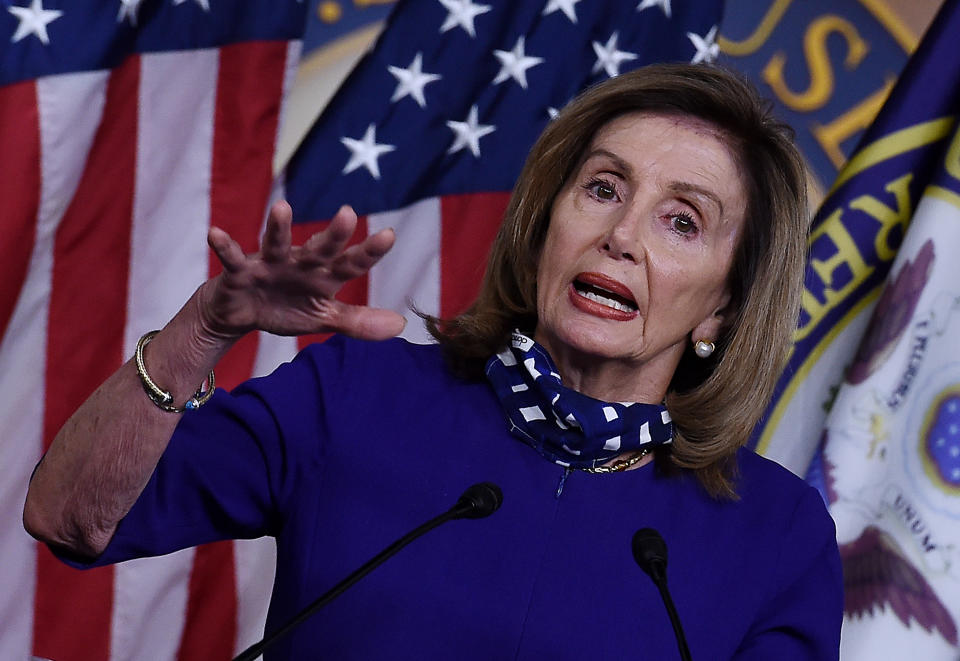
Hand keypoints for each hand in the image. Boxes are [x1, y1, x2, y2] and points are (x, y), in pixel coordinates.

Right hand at [201, 201, 405, 340]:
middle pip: (320, 248)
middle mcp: (300, 263)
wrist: (241, 314)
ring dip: (278, 228)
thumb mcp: (324, 319)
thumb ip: (359, 322)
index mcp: (323, 276)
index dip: (369, 252)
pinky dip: (224, 246)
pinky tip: (215, 232)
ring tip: (282, 208)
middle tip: (348, 213)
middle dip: (333, 234)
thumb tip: (401, 326)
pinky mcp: (239, 273)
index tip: (389, 235)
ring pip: (276, 244)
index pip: (351, 264)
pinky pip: (231, 259)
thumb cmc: (287, 308)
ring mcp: (269, 265)